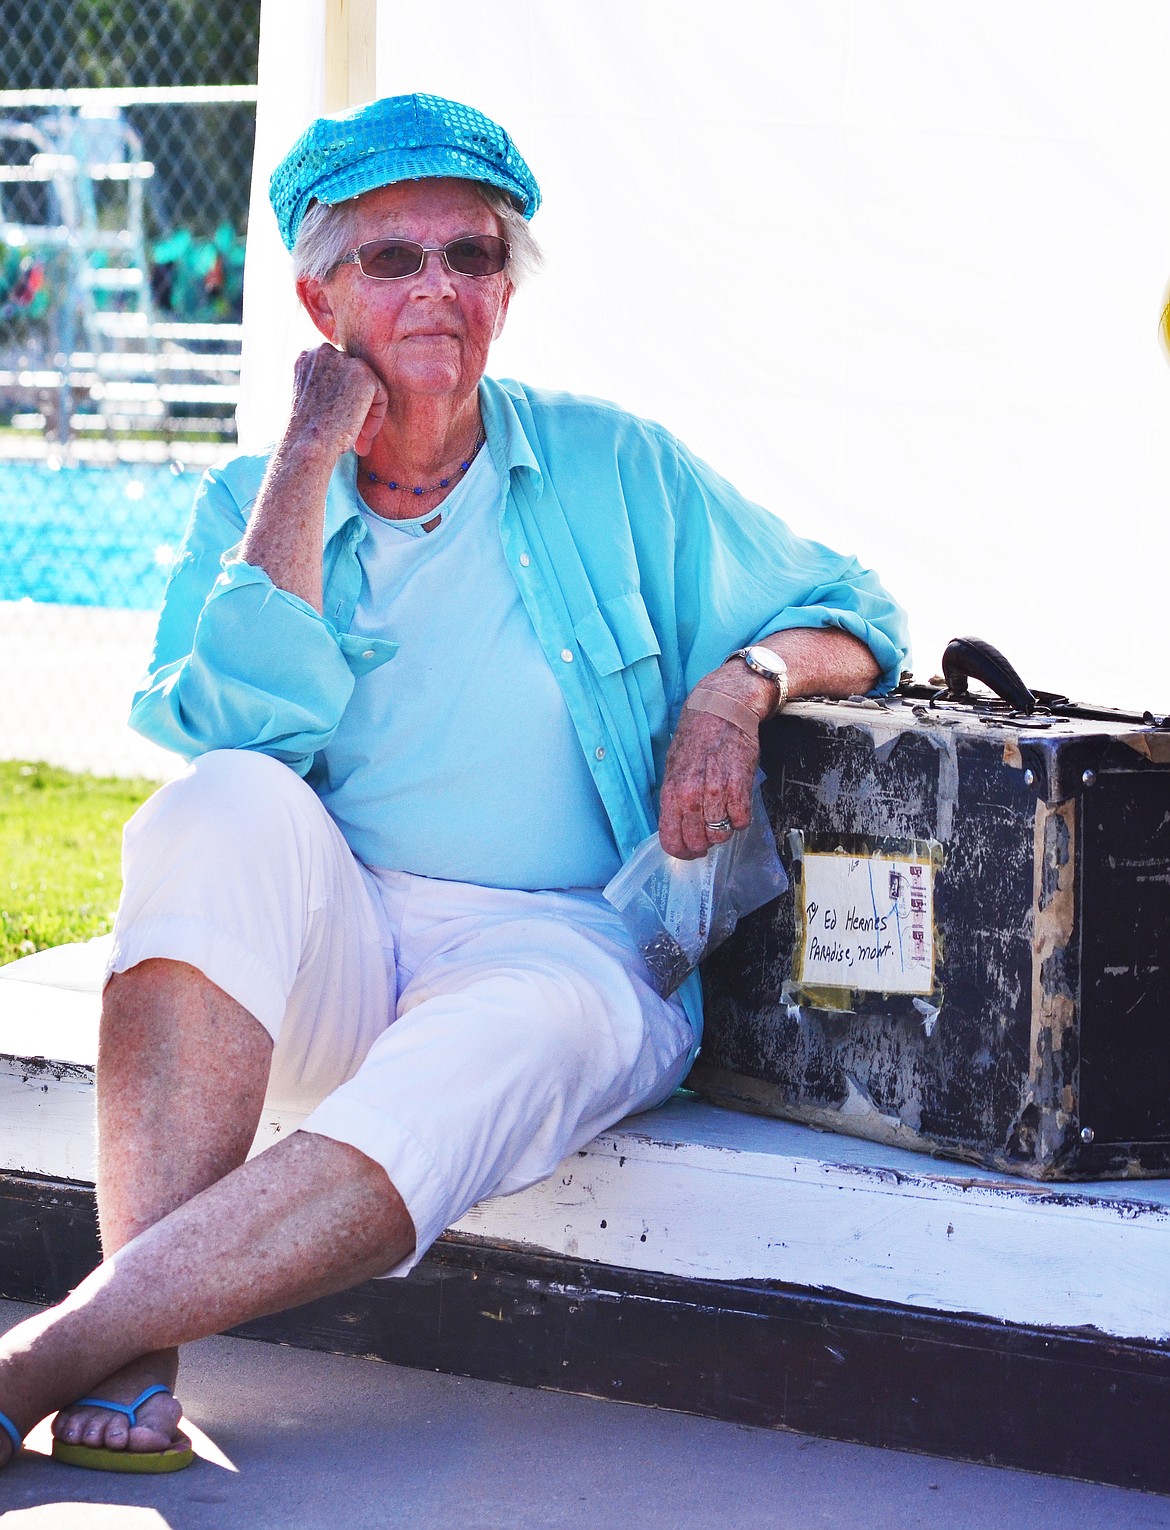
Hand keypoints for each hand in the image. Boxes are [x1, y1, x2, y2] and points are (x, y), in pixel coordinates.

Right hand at [288, 344, 388, 461]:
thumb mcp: (311, 399)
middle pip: (354, 376)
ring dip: (367, 413)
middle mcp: (323, 351)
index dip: (343, 398)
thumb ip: (327, 385)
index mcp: (308, 356)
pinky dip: (377, 416)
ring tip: (361, 439)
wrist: (308, 445)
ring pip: (368, 385)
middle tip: (357, 437)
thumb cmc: (307, 433)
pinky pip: (380, 394)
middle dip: (356, 406)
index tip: (340, 423)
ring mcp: (343, 360)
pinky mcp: (363, 374)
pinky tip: (365, 434)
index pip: (338, 370)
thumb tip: (349, 390)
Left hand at [658, 661, 775, 857]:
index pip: (671, 840)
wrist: (722, 708)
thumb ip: (676, 798)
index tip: (689, 851)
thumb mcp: (674, 767)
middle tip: (710, 834)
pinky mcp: (740, 787)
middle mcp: (691, 796)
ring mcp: (716, 793)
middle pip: (697, 843)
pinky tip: (737, 804)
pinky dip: (741, 819)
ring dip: (724, 830)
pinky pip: (742, 821)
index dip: (681, 852)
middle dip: (704, 844)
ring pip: (721, 836)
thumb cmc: (697, 736)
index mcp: (671, 792)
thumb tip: (678, 825)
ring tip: (724, 813)